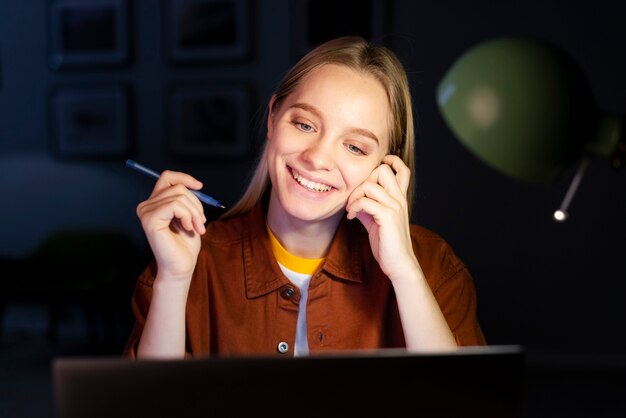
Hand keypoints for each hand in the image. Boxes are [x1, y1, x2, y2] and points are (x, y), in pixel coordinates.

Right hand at [136, 170, 205, 282]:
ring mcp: (146, 212)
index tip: (200, 186)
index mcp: (154, 203)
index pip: (167, 177)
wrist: (181, 266)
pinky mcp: (150, 220)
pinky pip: (175, 205)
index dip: (184, 178)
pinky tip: (188, 228)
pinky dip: (188, 216)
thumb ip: (187, 199)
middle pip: (177, 187)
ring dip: (195, 212)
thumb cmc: (185, 245)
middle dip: (196, 204)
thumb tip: (195, 184)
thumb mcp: (189, 215)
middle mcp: (146, 205)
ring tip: (197, 228)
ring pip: (179, 196)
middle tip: (201, 223)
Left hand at [345, 155, 416, 279]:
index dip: (389, 162)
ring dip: (355, 195)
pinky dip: (354, 207)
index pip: (402, 169)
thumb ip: (367, 207)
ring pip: (370, 184)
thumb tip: (354, 200)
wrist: (398, 264)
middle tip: (356, 197)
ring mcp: (395, 207)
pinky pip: (365, 202)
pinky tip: (351, 217)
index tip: (371, 172)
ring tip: (350, 209)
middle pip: (383, 170)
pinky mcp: (388, 217)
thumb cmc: (387, 244)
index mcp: (399, 198)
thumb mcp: (375, 220)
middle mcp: (399, 199)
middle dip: (364, 179)